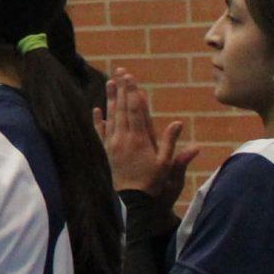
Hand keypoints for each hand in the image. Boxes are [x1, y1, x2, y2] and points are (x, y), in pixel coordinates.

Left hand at [96, 69, 198, 206]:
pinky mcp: (108, 152)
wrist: (134, 201)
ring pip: (111, 117)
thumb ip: (172, 143)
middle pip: (122, 108)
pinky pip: (101, 133)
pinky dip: (98, 121)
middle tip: (120, 71)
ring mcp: (114, 144)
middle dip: (121, 89)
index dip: (133, 92)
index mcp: (141, 139)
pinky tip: (95, 110)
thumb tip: (178, 123)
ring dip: (110, 99)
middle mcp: (125, 138)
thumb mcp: (167, 165)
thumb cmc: (154, 183)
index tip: (131, 78)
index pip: (136, 110)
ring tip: (109, 82)